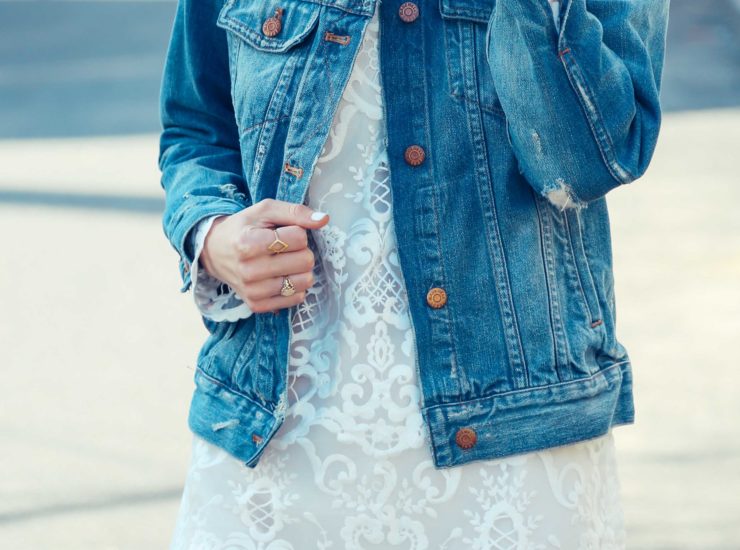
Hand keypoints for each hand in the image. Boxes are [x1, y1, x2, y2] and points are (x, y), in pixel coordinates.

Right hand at [200, 198, 329, 313]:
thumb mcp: (265, 211)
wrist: (215, 252)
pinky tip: (282, 277)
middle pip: (305, 261)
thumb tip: (323, 219)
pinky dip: (295, 286)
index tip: (283, 233)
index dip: (297, 232)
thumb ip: (295, 212)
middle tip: (286, 249)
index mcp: (248, 243)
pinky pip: (296, 298)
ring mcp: (252, 291)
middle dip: (301, 251)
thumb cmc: (244, 228)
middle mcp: (249, 270)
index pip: (299, 238)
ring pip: (304, 281)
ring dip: (300, 270)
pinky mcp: (257, 305)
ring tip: (284, 263)